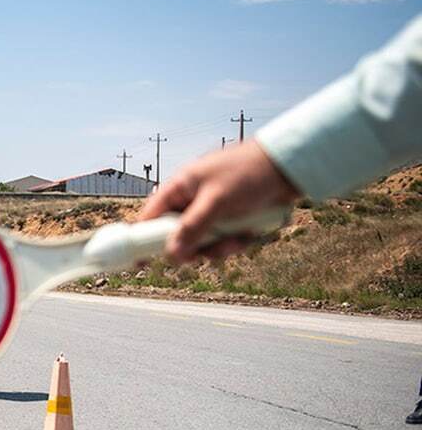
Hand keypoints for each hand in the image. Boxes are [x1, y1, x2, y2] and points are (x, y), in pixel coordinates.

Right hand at [138, 141, 298, 262]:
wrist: (289, 166)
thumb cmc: (248, 173)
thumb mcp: (216, 202)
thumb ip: (192, 228)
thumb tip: (171, 254)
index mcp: (180, 187)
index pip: (151, 216)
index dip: (142, 239)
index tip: (139, 263)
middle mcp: (192, 199)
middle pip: (177, 234)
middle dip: (193, 247)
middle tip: (201, 255)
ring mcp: (212, 210)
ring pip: (202, 242)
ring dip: (217, 247)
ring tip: (235, 240)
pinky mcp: (231, 219)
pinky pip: (222, 240)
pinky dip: (234, 243)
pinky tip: (248, 235)